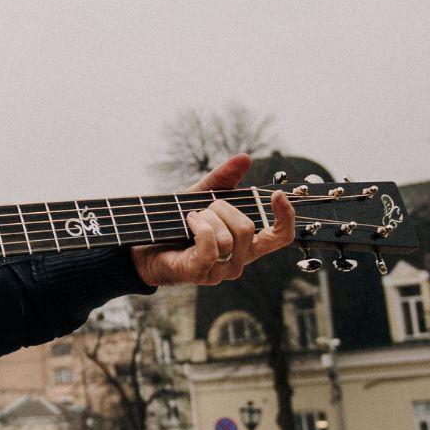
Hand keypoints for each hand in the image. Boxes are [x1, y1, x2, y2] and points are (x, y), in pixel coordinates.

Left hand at [131, 153, 295, 287]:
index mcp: (246, 244)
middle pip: (248, 228)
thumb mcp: (202, 196)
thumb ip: (224, 179)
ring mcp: (221, 270)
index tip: (277, 195)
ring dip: (205, 219)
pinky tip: (189, 222)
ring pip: (228, 238)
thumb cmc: (176, 224)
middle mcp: (239, 260)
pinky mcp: (201, 273)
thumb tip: (244, 157)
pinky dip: (199, 227)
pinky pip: (211, 246)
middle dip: (222, 209)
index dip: (285, 216)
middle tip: (202, 209)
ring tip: (190, 218)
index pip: (281, 237)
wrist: (143, 244)